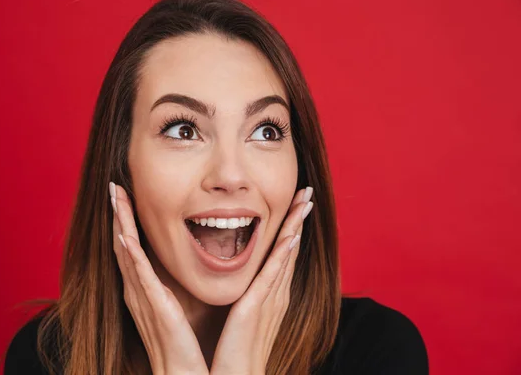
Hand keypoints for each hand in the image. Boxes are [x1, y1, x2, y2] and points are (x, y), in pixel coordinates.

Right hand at [109, 182, 208, 374]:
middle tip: (114, 187)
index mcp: (144, 287)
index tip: (124, 194)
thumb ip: (173, 281)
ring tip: (116, 198)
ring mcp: (142, 296)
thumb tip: (184, 259)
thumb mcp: (176, 302)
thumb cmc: (182, 339)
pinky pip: (140, 276)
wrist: (183, 370)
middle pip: (122, 244)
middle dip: (118, 214)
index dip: (125, 220)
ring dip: (120, 224)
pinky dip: (131, 255)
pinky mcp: (153, 306)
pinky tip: (125, 236)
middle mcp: (137, 289)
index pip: (130, 246)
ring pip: (126, 253)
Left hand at [210, 187, 313, 374]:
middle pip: (290, 248)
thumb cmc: (236, 349)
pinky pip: (274, 275)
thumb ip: (246, 294)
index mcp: (271, 293)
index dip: (291, 227)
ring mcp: (270, 299)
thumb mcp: (243, 314)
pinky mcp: (258, 306)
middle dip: (298, 219)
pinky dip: (283, 254)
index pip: (284, 253)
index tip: (295, 203)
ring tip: (303, 202)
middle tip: (306, 192)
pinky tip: (290, 235)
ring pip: (286, 255)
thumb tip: (243, 279)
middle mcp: (276, 293)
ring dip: (295, 227)